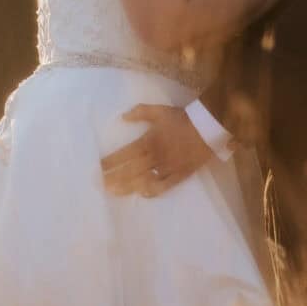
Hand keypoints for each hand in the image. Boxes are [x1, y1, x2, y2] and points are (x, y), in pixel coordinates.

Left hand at [100, 104, 216, 197]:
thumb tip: (122, 117)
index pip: (125, 154)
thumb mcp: (159, 111)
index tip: (98, 167)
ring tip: (114, 193)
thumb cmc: (182, 119)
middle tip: (101, 185)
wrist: (208, 127)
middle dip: (115, 178)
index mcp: (148, 141)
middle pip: (131, 170)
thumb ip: (140, 113)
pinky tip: (142, 194)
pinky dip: (154, 191)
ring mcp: (168, 167)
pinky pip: (165, 186)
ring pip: (145, 179)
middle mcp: (156, 156)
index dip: (111, 162)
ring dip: (128, 186)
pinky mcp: (180, 174)